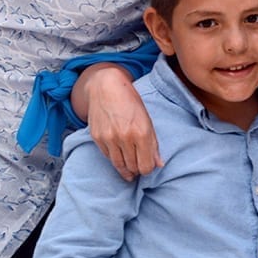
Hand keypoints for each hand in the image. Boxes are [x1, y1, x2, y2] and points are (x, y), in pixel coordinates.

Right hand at [74, 64, 160, 179]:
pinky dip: (115, 159)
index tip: (148, 167)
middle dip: (137, 170)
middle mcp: (125, 137)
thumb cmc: (130, 102)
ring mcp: (109, 138)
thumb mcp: (147, 119)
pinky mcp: (97, 138)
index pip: (146, 166)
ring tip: (130, 170)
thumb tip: (159, 164)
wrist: (106, 87)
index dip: (148, 169)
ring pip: (119, 165)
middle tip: (139, 169)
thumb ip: (153, 144)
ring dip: (126, 170)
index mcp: (141, 133)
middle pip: (132, 167)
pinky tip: (119, 156)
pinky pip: (108, 157)